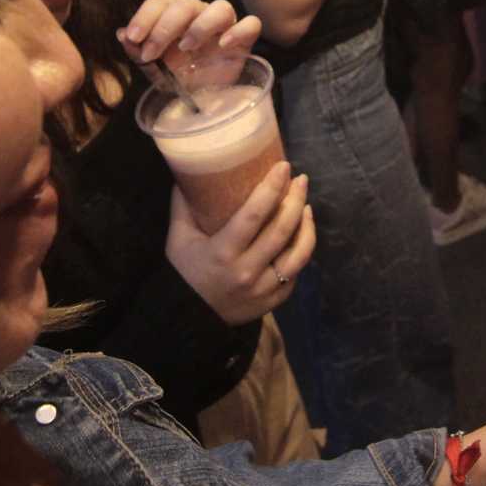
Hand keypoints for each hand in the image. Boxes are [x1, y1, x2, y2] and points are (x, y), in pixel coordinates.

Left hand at [117, 0, 261, 85]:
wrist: (205, 99)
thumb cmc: (180, 76)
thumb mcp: (154, 67)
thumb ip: (138, 50)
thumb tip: (122, 34)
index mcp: (176, 14)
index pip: (161, 1)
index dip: (145, 16)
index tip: (133, 37)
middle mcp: (200, 14)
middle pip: (186, 4)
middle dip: (164, 27)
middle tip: (151, 53)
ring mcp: (225, 26)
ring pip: (221, 7)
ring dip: (200, 25)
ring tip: (186, 47)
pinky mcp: (245, 41)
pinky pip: (251, 24)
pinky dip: (239, 30)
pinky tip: (224, 45)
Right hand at [165, 164, 314, 324]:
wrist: (188, 319)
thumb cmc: (183, 272)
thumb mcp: (178, 238)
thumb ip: (184, 205)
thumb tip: (191, 167)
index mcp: (223, 252)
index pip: (254, 215)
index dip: (272, 188)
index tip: (284, 167)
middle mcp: (246, 271)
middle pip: (282, 231)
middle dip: (295, 200)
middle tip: (301, 180)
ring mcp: (263, 290)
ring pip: (298, 254)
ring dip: (307, 226)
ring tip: (306, 207)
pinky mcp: (273, 302)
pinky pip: (295, 274)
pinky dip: (300, 251)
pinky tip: (300, 235)